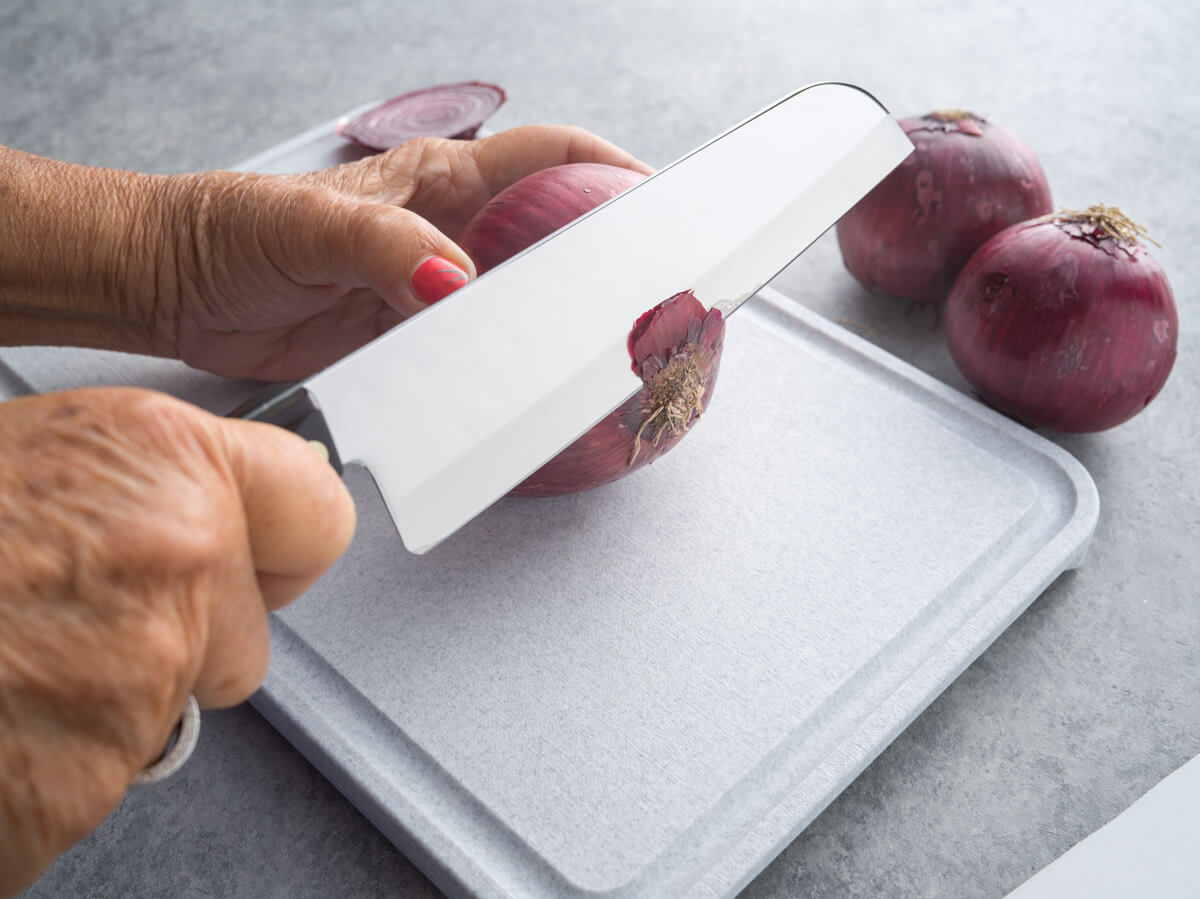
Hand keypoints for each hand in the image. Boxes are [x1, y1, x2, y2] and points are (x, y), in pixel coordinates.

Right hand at [0, 387, 354, 895]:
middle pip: (252, 630)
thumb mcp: (33, 456)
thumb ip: (141, 485)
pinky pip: (114, 770)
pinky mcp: (96, 773)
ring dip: (114, 698)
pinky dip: (62, 761)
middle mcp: (176, 553)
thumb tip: (211, 507)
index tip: (258, 555)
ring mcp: (143, 668)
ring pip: (181, 704)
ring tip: (11, 658)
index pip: (319, 512)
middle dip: (188, 636)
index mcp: (162, 457)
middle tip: (81, 617)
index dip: (282, 543)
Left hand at [155, 126, 653, 379]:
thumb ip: (387, 248)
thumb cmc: (233, 231)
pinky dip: (495, 372)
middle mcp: (445, 233)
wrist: (176, 291)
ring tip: (586, 348)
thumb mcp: (311, 224)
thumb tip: (455, 283)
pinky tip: (509, 388)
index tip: (654, 194)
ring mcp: (430, 291)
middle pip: (545, 238)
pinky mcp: (408, 343)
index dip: (603, 169)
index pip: (542, 158)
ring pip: (514, 304)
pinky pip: (470, 357)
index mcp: (435, 182)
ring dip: (547, 325)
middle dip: (595, 258)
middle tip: (636, 290)